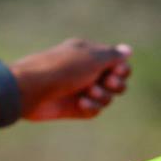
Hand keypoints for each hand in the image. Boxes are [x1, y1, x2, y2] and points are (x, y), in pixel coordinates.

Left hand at [13, 39, 133, 121]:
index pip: (116, 62)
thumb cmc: (62, 68)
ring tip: (89, 92)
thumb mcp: (91, 58)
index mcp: (88, 54)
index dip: (122, 69)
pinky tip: (81, 104)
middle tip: (107, 82)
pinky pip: (94, 110)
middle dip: (116, 84)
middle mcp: (86, 71)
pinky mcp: (74, 108)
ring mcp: (80, 90)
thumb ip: (113, 56)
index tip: (116, 70)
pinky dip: (92, 108)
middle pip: (116, 81)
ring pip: (107, 97)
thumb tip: (128, 50)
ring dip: (103, 96)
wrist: (31, 89)